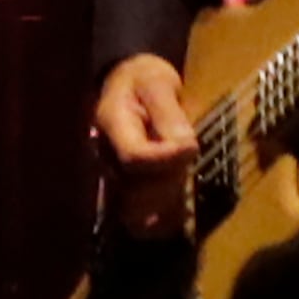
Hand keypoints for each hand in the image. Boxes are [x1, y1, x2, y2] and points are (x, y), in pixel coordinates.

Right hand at [92, 53, 192, 236]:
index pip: (134, 157)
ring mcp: (111, 172)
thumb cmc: (144, 78)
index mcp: (111, 124)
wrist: (127, 81)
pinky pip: (134, 213)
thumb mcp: (157, 82)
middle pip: (136, 186)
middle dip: (169, 183)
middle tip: (190, 162)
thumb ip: (169, 112)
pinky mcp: (121, 184)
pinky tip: (178, 219)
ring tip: (184, 197)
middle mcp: (106, 154)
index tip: (192, 149)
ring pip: (135, 205)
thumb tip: (185, 146)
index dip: (165, 160)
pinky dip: (158, 220)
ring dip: (164, 205)